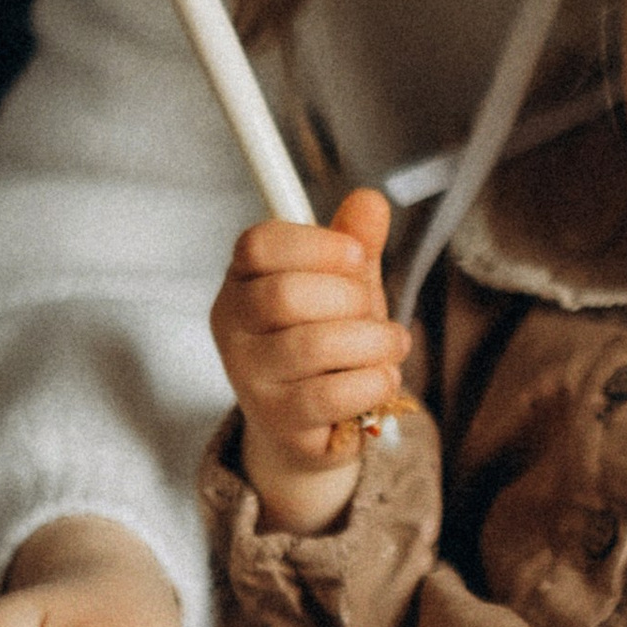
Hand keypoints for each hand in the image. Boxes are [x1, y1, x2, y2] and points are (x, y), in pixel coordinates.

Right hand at [212, 189, 409, 530]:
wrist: (311, 425)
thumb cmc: (326, 344)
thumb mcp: (343, 287)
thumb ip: (354, 244)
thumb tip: (371, 201)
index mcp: (242, 282)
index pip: (258, 245)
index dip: (315, 244)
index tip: (356, 256)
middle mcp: (233, 328)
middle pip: (285, 294)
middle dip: (349, 298)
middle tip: (372, 311)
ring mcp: (249, 378)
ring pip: (313, 346)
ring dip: (372, 341)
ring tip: (392, 344)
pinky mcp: (277, 420)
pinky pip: (329, 395)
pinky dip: (372, 381)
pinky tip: (384, 377)